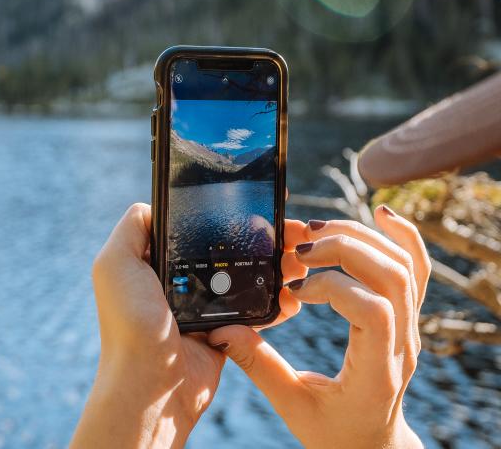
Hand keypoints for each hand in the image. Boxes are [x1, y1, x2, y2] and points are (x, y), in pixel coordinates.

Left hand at [70, 203, 309, 448]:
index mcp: (151, 261)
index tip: (251, 199)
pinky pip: (255, 308)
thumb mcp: (115, 264)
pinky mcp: (226, 330)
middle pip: (222, 247)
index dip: (217, 212)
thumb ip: (131, 228)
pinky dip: (276, 300)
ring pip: (244, 275)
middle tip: (288, 227)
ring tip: (297, 256)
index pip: (188, 226)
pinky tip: (291, 291)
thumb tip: (155, 204)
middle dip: (256, 236)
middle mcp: (175, 280)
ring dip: (273, 265)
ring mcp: (203, 306)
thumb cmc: (130, 324)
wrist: (153, 386)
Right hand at [208, 205, 430, 448]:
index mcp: (376, 370)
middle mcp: (403, 343)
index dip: (331, 288)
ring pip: (405, 265)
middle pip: (392, 275)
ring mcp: (410, 327)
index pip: (373, 311)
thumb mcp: (292, 406)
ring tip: (316, 234)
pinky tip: (379, 213)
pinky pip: (418, 268)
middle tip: (298, 250)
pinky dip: (403, 236)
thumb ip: (258, 365)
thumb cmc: (333, 432)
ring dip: (361, 237)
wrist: (372, 444)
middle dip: (342, 249)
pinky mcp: (407, 316)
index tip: (292, 292)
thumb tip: (221, 330)